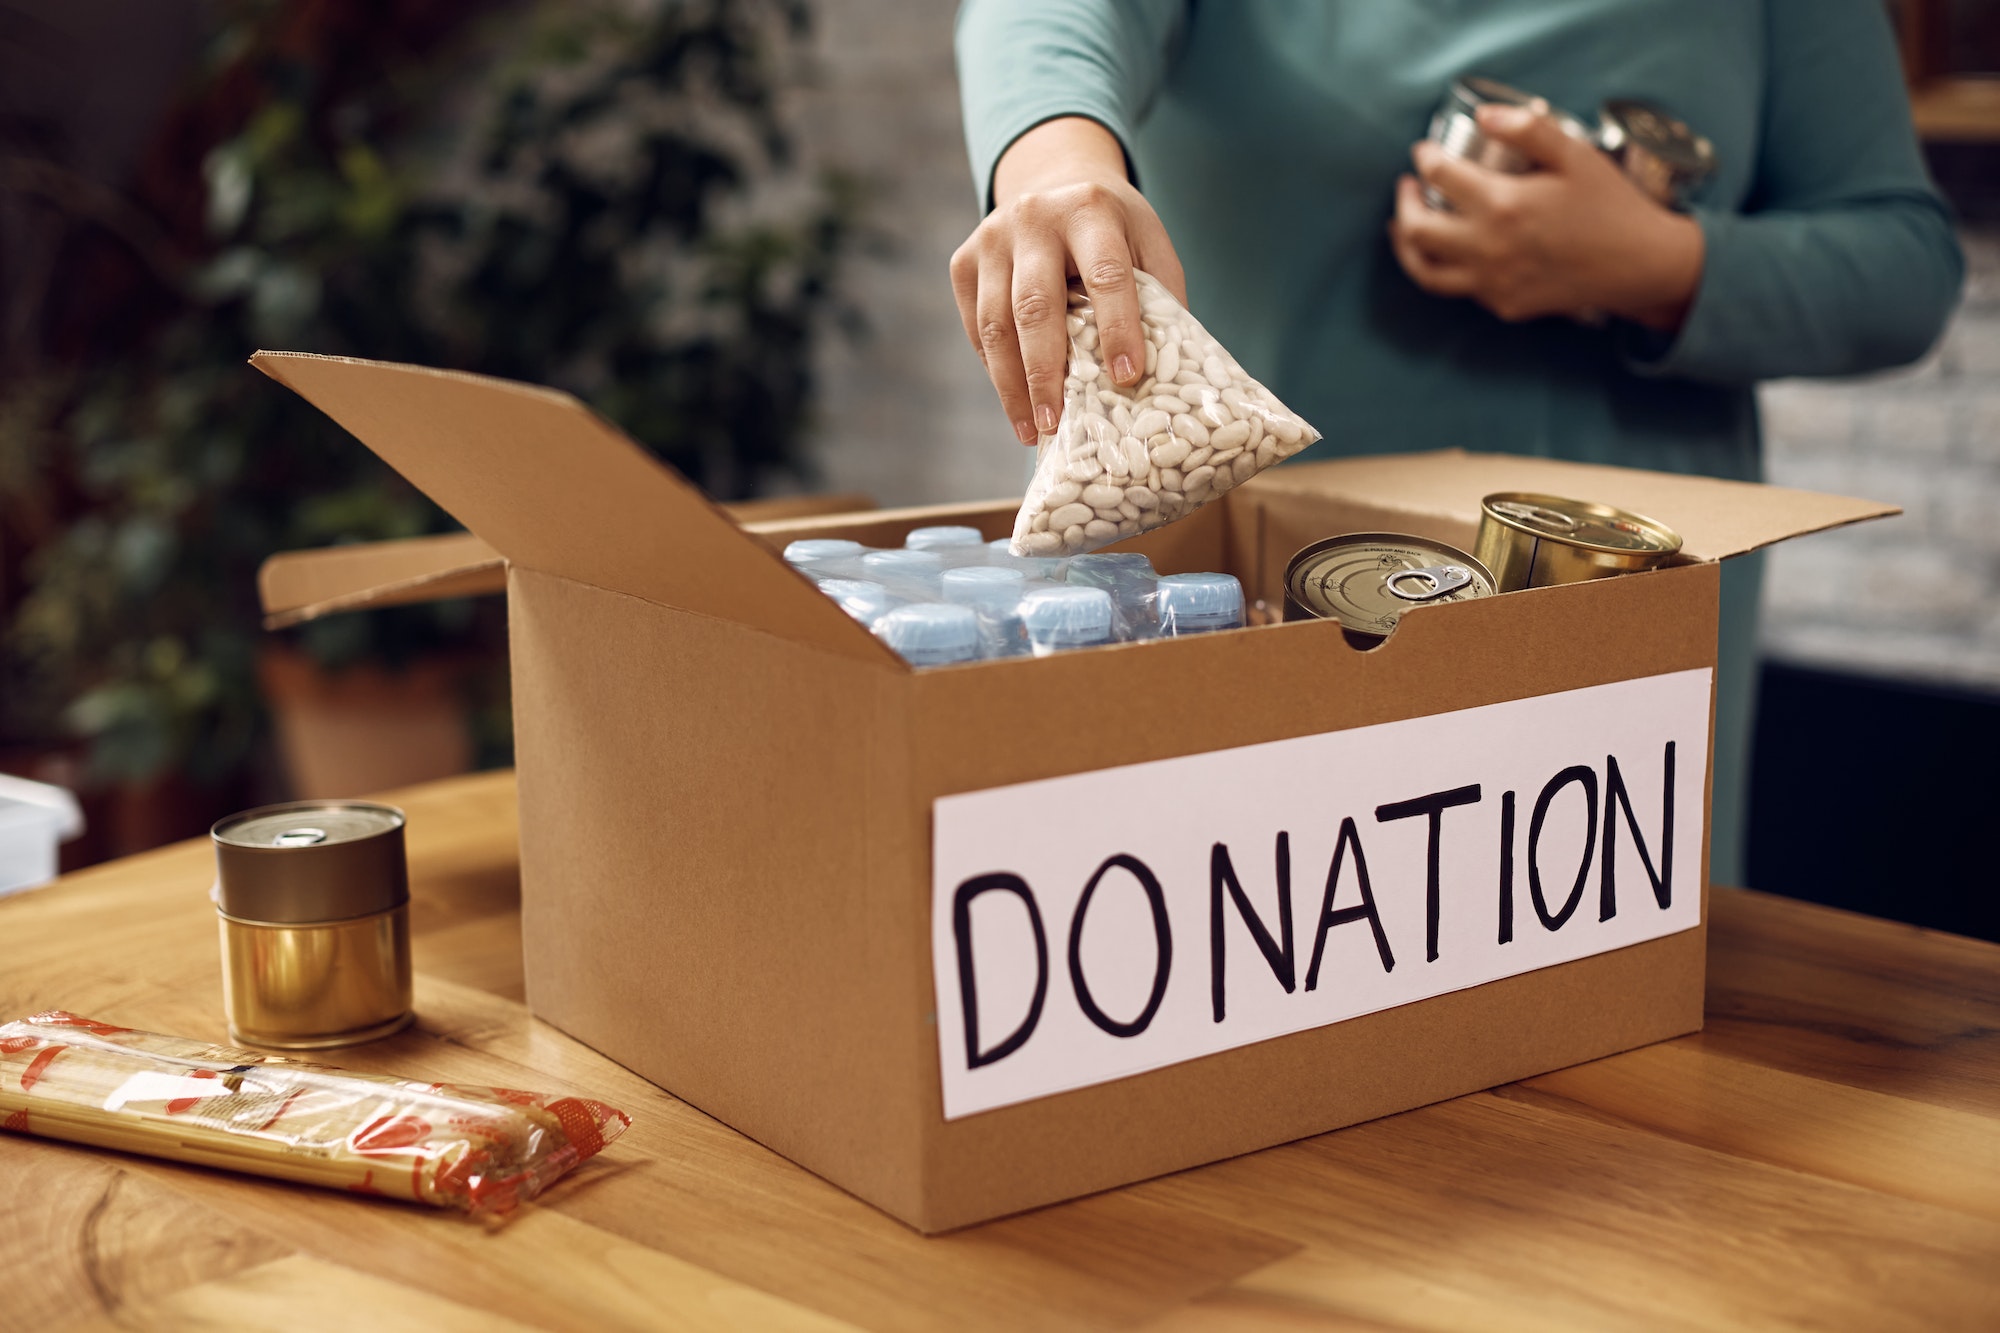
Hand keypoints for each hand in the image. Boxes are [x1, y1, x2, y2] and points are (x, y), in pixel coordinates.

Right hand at [950, 117, 1187, 443]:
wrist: (1054, 187)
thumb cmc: (1113, 233)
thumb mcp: (1148, 246)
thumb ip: (1161, 299)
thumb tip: (1169, 377)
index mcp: (1090, 208)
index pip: (1106, 274)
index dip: (1117, 328)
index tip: (1126, 379)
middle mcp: (1033, 217)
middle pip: (1035, 306)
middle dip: (1046, 372)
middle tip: (1058, 423)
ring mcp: (990, 239)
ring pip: (995, 325)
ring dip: (1013, 387)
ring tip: (1034, 430)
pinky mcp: (963, 262)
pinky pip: (976, 328)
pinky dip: (996, 371)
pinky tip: (1017, 404)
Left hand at [1390, 103, 1703, 330]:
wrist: (1640, 265)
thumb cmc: (1611, 205)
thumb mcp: (1576, 155)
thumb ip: (1528, 129)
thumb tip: (1484, 115)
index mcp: (1503, 205)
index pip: (1440, 176)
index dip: (1425, 158)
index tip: (1425, 151)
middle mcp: (1488, 248)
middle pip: (1417, 229)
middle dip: (1405, 204)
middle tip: (1408, 188)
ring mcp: (1493, 283)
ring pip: (1426, 270)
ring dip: (1408, 247)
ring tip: (1405, 227)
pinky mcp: (1504, 304)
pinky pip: (1461, 288)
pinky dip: (1446, 267)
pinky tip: (1451, 250)